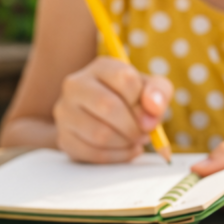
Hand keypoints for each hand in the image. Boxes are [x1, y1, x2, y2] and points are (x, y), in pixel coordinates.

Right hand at [53, 56, 172, 162]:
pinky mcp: (64, 138)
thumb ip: (159, 92)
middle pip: (108, 106)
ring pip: (100, 134)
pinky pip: (93, 154)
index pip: (125, 78)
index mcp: (100, 67)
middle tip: (143, 133)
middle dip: (133, 126)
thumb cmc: (130, 101)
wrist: (101, 119)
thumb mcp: (150, 89)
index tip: (150, 114)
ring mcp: (65, 112)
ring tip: (133, 140)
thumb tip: (152, 110)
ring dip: (126, 143)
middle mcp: (75, 85)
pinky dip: (117, 157)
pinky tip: (123, 150)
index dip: (144, 101)